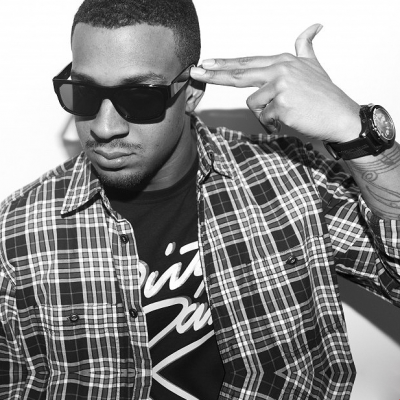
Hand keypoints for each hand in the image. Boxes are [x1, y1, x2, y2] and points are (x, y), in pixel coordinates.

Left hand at [190, 24, 360, 141]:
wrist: (342, 115)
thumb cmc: (325, 95)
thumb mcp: (315, 65)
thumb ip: (306, 47)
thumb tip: (313, 26)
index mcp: (282, 61)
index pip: (247, 62)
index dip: (224, 63)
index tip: (206, 62)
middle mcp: (279, 70)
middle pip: (239, 73)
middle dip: (214, 73)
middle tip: (195, 72)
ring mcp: (281, 86)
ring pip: (254, 104)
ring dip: (266, 115)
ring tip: (285, 113)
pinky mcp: (282, 104)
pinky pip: (265, 118)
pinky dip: (273, 125)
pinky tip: (290, 121)